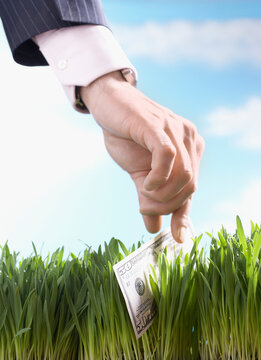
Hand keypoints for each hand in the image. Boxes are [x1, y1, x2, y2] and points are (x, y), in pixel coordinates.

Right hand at [80, 71, 203, 242]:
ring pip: (182, 176)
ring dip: (162, 195)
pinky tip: (145, 183)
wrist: (109, 105)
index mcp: (190, 150)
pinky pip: (168, 158)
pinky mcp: (158, 126)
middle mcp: (189, 139)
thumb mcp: (139, 174)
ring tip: (143, 195)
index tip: (178, 237)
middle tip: (145, 209)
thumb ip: (149, 199)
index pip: (191, 188)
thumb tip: (155, 229)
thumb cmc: (126, 137)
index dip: (184, 214)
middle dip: (168, 206)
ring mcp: (176, 130)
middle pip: (190, 186)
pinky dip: (158, 178)